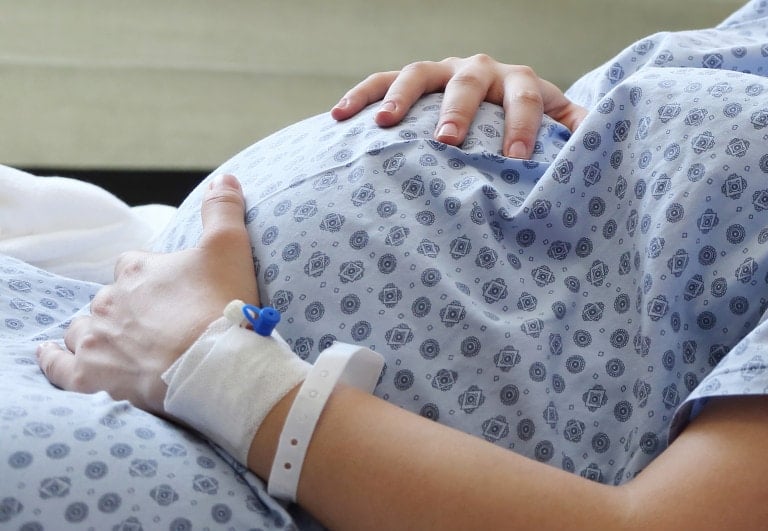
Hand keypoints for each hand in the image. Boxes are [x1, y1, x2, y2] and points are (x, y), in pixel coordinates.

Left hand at [36, 174, 257, 415]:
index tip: (170, 293)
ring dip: (96, 332)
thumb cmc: (221, 304)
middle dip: (127, 310)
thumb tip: (224, 178)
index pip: (132, 266)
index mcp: (137, 268)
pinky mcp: (92, 375)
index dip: (149, 279)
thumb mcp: (230, 247)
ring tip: (117, 344)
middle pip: (108, 299)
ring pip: (82, 329)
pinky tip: (52, 355)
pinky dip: (55, 360)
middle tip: (159, 327)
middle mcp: (110, 299)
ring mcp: (97, 338)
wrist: (214, 364)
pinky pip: (61, 366)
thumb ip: (223, 210)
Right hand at [331, 54, 587, 158]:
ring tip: (384, 124)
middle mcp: (479, 69)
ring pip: (418, 73)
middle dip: (458, 109)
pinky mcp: (409, 80)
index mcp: (519, 81)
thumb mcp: (555, 125)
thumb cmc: (523, 124)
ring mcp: (440, 71)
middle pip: (469, 80)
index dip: (523, 126)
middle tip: (447, 141)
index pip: (527, 96)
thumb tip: (604, 148)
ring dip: (400, 97)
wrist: (493, 100)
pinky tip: (337, 116)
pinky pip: (379, 80)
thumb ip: (575, 132)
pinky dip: (359, 96)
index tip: (516, 162)